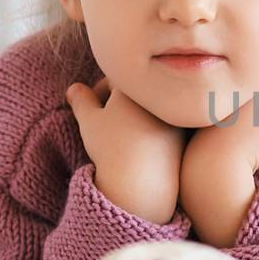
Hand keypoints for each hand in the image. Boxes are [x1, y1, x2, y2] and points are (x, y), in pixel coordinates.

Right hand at [66, 75, 186, 224]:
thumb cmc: (111, 147)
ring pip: (149, 110)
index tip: (90, 107)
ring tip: (119, 135)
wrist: (141, 180)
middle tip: (103, 119)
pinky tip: (136, 147)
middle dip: (117, 102)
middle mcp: (160, 96)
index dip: (98, 91)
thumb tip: (74, 88)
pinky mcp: (184, 136)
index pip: (115, 79)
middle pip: (135, 94)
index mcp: (137, 87)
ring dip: (134, 116)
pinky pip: (163, 126)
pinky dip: (149, 131)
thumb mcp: (89, 120)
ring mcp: (174, 116)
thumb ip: (81, 100)